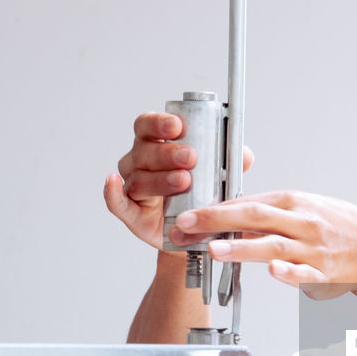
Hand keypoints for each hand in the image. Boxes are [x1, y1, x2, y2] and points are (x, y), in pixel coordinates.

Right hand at [104, 112, 253, 249]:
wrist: (197, 232)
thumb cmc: (203, 195)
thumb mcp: (221, 176)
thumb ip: (231, 162)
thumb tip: (245, 154)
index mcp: (156, 145)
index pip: (148, 125)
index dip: (159, 123)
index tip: (178, 126)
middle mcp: (140, 162)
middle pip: (144, 150)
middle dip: (167, 153)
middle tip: (191, 158)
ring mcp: (134, 187)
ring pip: (138, 178)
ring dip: (159, 178)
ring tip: (183, 181)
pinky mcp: (131, 213)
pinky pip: (116, 202)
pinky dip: (111, 193)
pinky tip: (112, 183)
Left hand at [169, 189, 356, 297]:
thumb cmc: (337, 226)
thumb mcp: (304, 208)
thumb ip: (269, 213)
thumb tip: (231, 216)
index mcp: (293, 203)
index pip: (246, 203)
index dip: (213, 209)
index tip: (187, 216)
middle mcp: (301, 222)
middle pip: (254, 217)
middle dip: (217, 220)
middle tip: (187, 226)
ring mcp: (313, 249)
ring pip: (274, 245)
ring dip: (243, 246)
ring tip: (216, 249)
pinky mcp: (324, 274)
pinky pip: (305, 273)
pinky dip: (289, 271)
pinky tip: (273, 270)